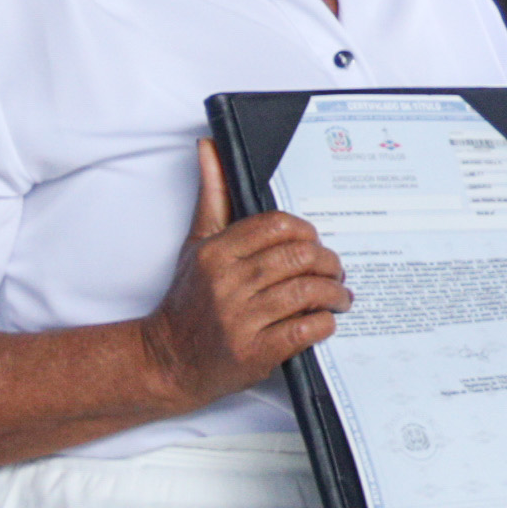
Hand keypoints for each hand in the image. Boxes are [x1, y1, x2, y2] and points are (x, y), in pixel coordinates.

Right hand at [143, 138, 352, 410]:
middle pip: (300, 258)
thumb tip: (209, 147)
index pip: (277, 226)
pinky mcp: (254, 352)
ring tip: (339, 297)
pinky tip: (325, 321)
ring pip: (308, 292)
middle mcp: (227, 283)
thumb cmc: (189, 299)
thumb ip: (212, 196)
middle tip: (336, 271)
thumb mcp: (196, 244)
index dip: (307, 233)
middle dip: (330, 263)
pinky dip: (324, 323)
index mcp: (216, 253)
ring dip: (335, 293)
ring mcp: (240, 319)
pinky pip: (305, 329)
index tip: (314, 244)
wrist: (167, 360)